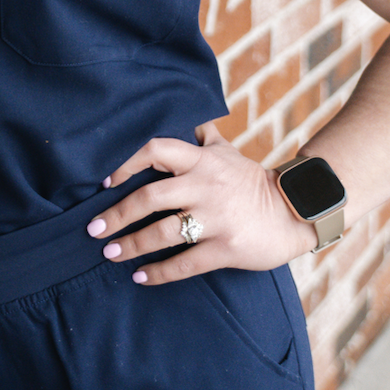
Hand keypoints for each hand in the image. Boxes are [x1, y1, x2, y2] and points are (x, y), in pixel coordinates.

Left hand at [87, 121, 317, 283]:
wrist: (295, 212)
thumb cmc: (253, 181)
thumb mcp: (228, 152)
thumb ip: (203, 136)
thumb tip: (187, 113)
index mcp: (202, 160)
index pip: (155, 149)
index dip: (125, 162)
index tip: (105, 181)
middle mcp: (205, 186)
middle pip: (150, 196)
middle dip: (117, 214)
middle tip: (94, 229)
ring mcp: (216, 218)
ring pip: (162, 233)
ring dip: (131, 245)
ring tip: (110, 254)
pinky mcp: (227, 248)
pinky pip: (185, 263)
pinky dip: (159, 272)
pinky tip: (140, 276)